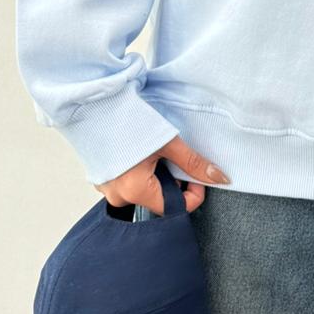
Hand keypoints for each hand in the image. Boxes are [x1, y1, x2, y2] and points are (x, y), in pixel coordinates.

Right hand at [93, 134, 230, 215]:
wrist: (94, 105)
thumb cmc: (127, 121)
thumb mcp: (167, 142)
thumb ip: (193, 163)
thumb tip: (218, 177)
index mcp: (135, 192)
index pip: (173, 209)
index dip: (192, 193)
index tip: (195, 175)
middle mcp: (118, 196)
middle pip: (158, 198)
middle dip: (173, 181)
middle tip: (173, 157)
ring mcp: (107, 189)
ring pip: (143, 190)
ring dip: (156, 175)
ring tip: (153, 151)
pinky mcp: (102, 178)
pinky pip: (127, 183)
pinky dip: (139, 171)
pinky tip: (138, 152)